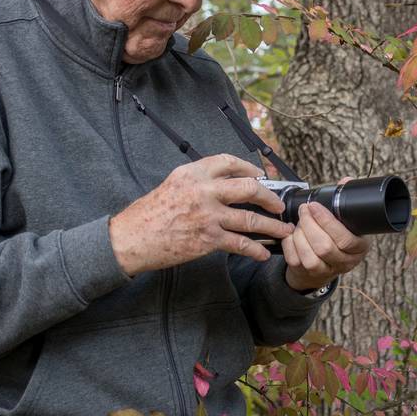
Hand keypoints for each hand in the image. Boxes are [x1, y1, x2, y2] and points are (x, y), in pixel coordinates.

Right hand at [109, 154, 294, 275]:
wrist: (132, 238)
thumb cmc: (148, 213)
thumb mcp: (172, 184)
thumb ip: (198, 181)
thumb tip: (224, 184)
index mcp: (193, 173)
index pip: (228, 162)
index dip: (249, 168)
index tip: (259, 175)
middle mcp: (203, 190)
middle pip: (248, 188)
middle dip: (269, 196)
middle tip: (279, 204)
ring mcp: (208, 215)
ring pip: (250, 218)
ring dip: (272, 226)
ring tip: (284, 230)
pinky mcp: (208, 239)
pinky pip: (240, 243)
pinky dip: (255, 249)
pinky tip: (263, 253)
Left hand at [282, 178, 368, 291]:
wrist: (324, 265)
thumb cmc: (336, 237)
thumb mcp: (347, 222)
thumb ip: (344, 201)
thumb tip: (346, 181)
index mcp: (358, 248)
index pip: (345, 239)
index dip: (327, 221)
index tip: (314, 206)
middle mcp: (344, 262)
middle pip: (324, 246)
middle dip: (310, 224)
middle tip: (304, 210)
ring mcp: (325, 270)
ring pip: (310, 255)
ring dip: (299, 234)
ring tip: (299, 221)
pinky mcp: (307, 273)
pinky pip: (295, 259)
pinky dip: (289, 243)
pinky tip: (291, 233)